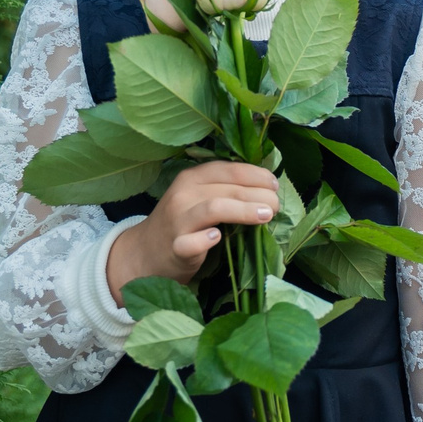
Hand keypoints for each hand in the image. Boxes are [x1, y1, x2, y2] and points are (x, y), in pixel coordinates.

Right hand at [108, 161, 282, 297]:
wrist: (146, 253)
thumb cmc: (183, 224)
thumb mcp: (198, 198)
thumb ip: (224, 189)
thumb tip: (267, 187)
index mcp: (191, 178)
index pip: (228, 169)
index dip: (256, 174)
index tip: (275, 184)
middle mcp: (183, 194)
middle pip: (227, 188)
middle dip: (258, 194)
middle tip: (276, 205)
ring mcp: (177, 221)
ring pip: (214, 208)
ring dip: (244, 210)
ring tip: (266, 215)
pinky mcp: (175, 247)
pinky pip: (191, 242)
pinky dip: (206, 239)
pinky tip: (219, 238)